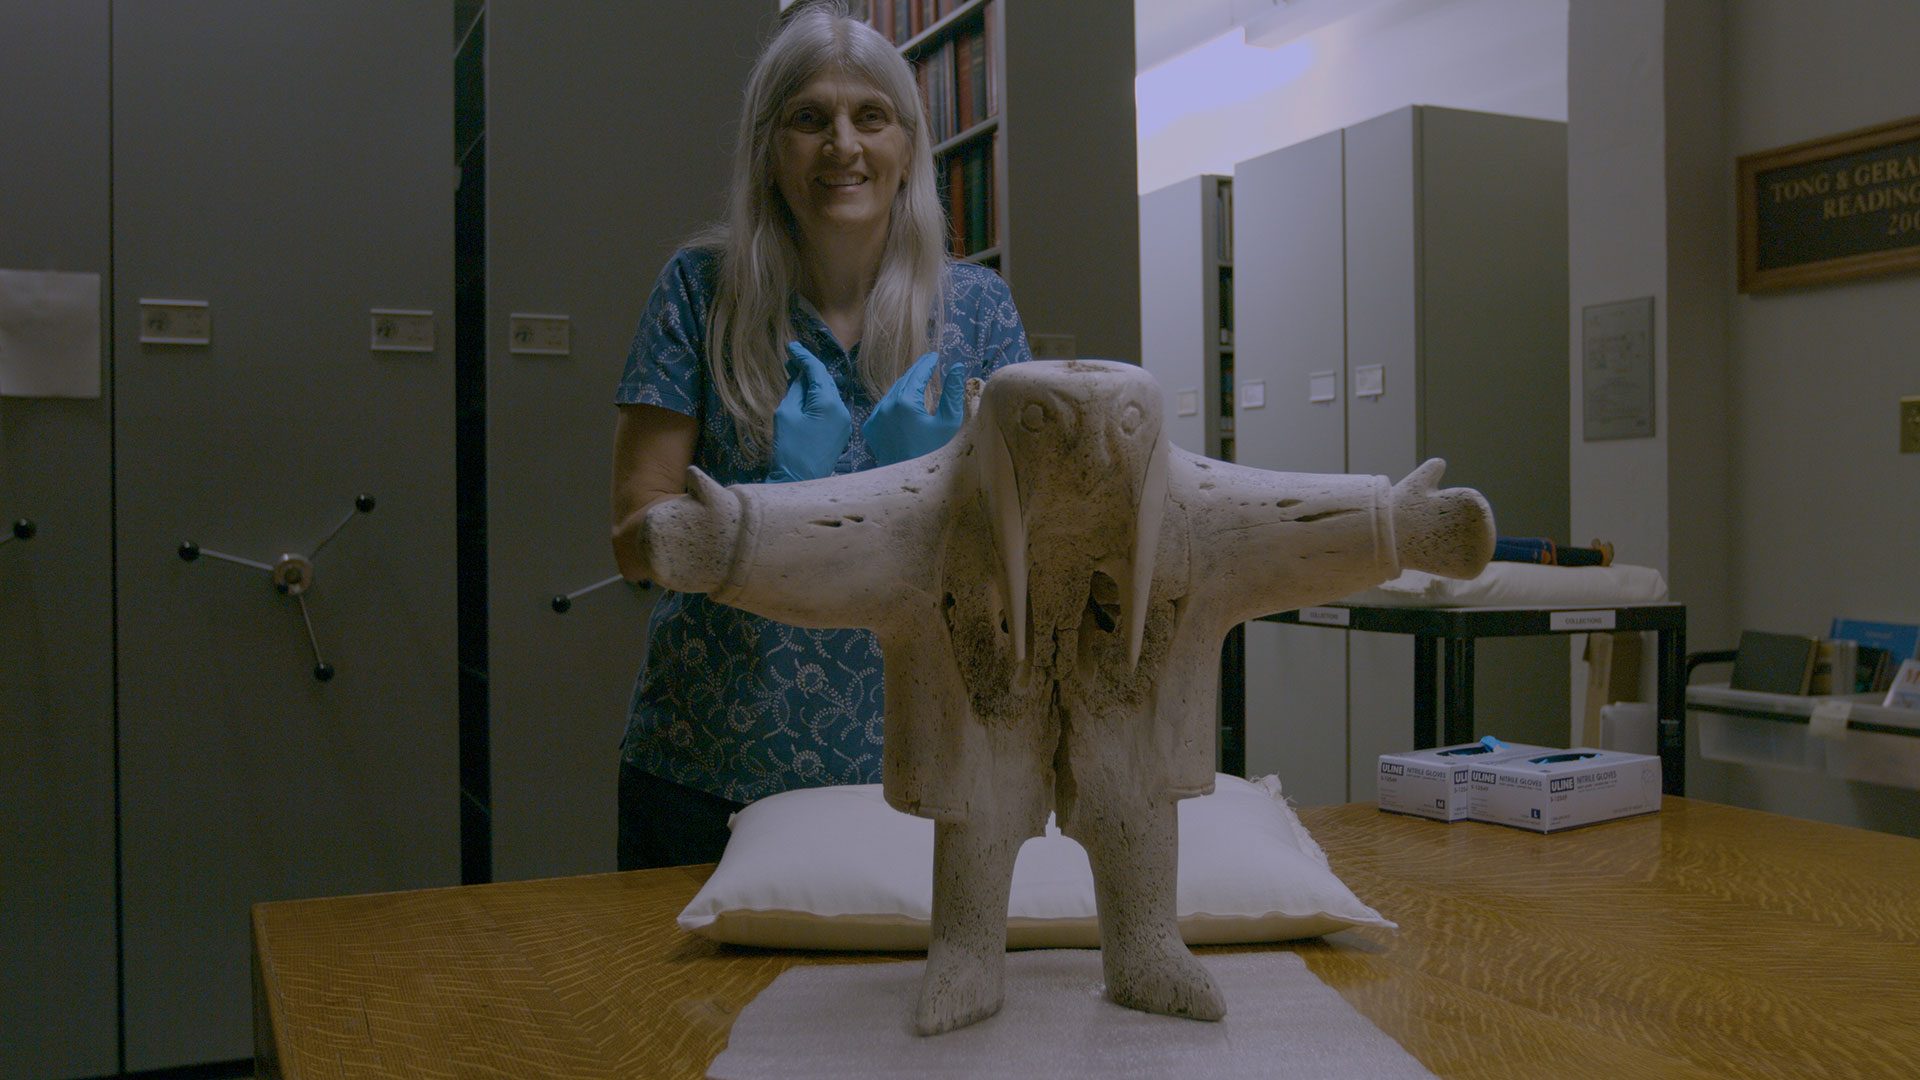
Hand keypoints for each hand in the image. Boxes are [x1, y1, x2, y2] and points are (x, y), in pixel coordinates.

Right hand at [767, 342, 852, 482]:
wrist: (800, 481)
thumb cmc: (789, 448)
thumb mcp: (787, 413)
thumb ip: (795, 389)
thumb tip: (800, 375)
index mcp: (829, 403)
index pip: (818, 370)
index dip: (804, 356)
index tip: (792, 346)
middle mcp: (842, 409)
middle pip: (826, 380)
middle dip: (810, 369)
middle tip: (791, 359)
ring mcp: (845, 422)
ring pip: (830, 393)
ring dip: (815, 384)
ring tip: (796, 375)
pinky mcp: (842, 432)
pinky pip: (831, 407)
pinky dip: (819, 398)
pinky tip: (806, 395)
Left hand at [861, 351, 966, 466]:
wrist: (910, 481)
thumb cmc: (935, 453)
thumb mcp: (949, 422)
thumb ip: (953, 392)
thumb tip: (956, 367)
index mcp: (905, 402)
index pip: (918, 373)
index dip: (927, 363)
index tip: (934, 356)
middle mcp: (886, 406)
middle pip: (904, 381)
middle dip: (917, 373)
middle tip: (928, 365)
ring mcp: (875, 417)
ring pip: (892, 393)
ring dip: (906, 386)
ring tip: (919, 381)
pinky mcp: (870, 427)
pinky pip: (883, 407)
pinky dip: (894, 402)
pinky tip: (905, 402)